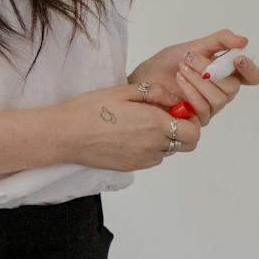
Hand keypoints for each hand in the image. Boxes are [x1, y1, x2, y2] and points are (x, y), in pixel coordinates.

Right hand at [45, 84, 200, 171]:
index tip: (177, 109)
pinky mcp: (130, 167)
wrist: (65, 135)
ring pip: (168, 151)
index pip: (193, 131)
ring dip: (165, 139)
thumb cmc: (91, 109)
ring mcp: (142, 160)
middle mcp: (153, 146)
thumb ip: (156, 94)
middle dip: (182, 131)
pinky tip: (131, 135)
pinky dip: (150, 148)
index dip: (190, 120)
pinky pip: (151, 159)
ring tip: (142, 125)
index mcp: (155, 124)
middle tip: (165, 117)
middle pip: (186, 144)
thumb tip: (175, 100)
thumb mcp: (125, 90)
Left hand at [167, 44, 258, 125]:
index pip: (251, 77)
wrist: (145, 79)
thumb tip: (244, 41)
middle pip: (234, 88)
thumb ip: (220, 41)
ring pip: (220, 99)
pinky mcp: (197, 119)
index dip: (250, 69)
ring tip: (182, 67)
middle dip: (212, 70)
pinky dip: (192, 91)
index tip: (238, 58)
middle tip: (191, 57)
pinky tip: (179, 79)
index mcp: (226, 74)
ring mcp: (211, 107)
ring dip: (200, 81)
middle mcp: (222, 92)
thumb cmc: (168, 64)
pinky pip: (204, 109)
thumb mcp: (195, 45)